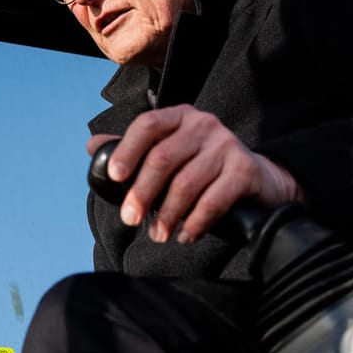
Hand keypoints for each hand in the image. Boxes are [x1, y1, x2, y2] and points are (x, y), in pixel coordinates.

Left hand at [90, 106, 302, 244]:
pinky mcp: (245, 169)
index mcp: (179, 117)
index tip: (114, 176)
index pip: (147, 124)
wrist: (259, 178)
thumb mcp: (169, 152)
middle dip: (142, 193)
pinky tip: (186, 235)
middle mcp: (203, 125)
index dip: (128, 149)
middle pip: (163, 157)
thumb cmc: (203, 167)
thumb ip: (133, 149)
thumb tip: (93, 147)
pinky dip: (196, 222)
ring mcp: (226, 145)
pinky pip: (214, 200)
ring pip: (186, 183)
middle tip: (130, 220)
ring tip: (159, 234)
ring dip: (167, 214)